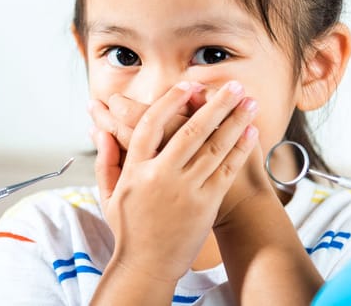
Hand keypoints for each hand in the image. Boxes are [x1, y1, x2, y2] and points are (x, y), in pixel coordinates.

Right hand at [90, 80, 257, 281]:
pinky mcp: (206, 204)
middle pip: (191, 129)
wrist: (147, 266)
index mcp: (136, 170)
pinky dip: (240, 148)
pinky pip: (226, 170)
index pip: (151, 124)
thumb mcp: (109, 194)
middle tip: (233, 85)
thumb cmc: (128, 229)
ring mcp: (186, 190)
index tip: (188, 85)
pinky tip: (250, 131)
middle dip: (215, 103)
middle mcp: (161, 176)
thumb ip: (106, 159)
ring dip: (234, 120)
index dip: (171, 101)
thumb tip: (99, 130)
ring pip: (214, 146)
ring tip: (249, 101)